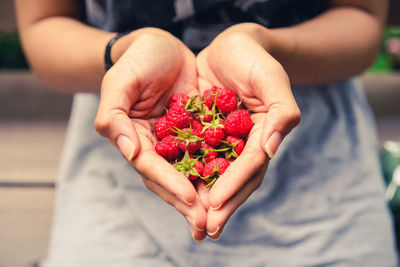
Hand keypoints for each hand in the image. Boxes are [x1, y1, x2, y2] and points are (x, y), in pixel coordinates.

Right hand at [95, 28, 206, 240]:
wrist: (161, 46)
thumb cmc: (137, 60)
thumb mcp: (120, 83)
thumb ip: (115, 117)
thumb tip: (129, 152)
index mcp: (135, 139)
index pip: (152, 168)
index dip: (170, 184)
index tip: (191, 200)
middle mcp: (156, 147)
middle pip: (172, 179)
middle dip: (189, 202)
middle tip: (209, 224)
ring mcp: (178, 142)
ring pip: (192, 173)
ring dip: (205, 195)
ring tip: (222, 215)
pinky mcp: (198, 132)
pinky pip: (209, 153)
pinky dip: (219, 170)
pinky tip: (234, 185)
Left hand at [196, 24, 300, 239]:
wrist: (230, 46)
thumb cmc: (254, 59)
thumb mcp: (272, 79)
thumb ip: (281, 112)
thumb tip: (270, 150)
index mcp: (262, 136)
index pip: (250, 166)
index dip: (234, 185)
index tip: (215, 204)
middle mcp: (243, 144)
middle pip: (234, 179)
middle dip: (221, 204)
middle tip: (206, 229)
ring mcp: (223, 142)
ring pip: (214, 174)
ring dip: (204, 199)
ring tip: (192, 222)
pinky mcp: (203, 135)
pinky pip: (195, 157)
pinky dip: (187, 175)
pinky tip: (175, 191)